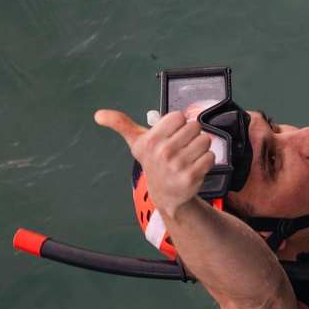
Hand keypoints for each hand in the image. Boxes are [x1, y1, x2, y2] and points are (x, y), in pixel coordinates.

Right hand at [94, 107, 212, 218]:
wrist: (166, 194)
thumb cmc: (153, 162)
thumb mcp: (136, 142)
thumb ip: (120, 124)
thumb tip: (98, 114)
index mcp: (150, 141)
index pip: (179, 116)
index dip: (178, 124)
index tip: (171, 135)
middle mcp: (163, 152)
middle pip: (194, 126)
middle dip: (190, 135)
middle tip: (181, 147)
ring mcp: (178, 165)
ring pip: (204, 140)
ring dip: (200, 147)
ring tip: (188, 156)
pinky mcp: (192, 176)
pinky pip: (210, 156)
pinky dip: (206, 160)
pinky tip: (195, 166)